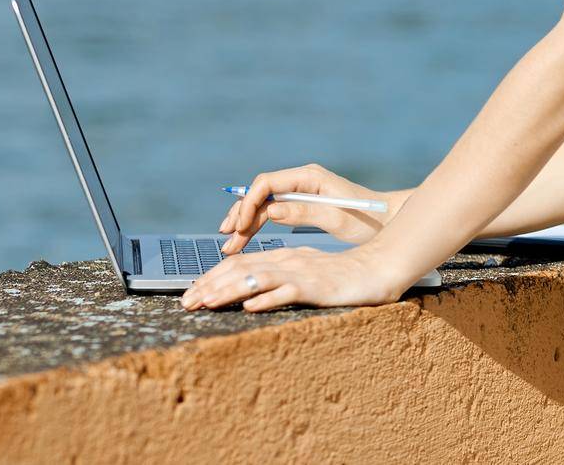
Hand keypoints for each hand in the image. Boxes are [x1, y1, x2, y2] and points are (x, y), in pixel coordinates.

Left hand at [180, 243, 410, 311]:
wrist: (377, 270)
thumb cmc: (341, 276)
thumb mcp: (305, 273)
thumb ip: (280, 278)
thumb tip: (251, 296)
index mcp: (282, 256)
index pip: (239, 264)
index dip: (212, 277)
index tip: (191, 294)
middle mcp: (287, 260)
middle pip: (241, 269)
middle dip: (210, 285)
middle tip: (186, 302)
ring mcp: (301, 272)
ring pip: (257, 278)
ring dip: (229, 291)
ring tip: (207, 303)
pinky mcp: (316, 286)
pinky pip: (288, 291)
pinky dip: (268, 298)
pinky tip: (250, 306)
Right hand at [217, 163, 403, 254]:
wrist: (387, 221)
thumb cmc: (367, 220)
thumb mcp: (337, 218)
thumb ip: (305, 212)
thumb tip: (272, 211)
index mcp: (309, 177)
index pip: (267, 183)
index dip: (249, 203)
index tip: (239, 226)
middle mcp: (301, 180)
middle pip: (260, 193)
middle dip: (241, 215)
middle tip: (228, 239)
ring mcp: (300, 191)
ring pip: (263, 203)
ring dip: (245, 221)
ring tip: (230, 243)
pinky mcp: (302, 204)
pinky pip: (272, 211)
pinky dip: (257, 224)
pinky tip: (245, 237)